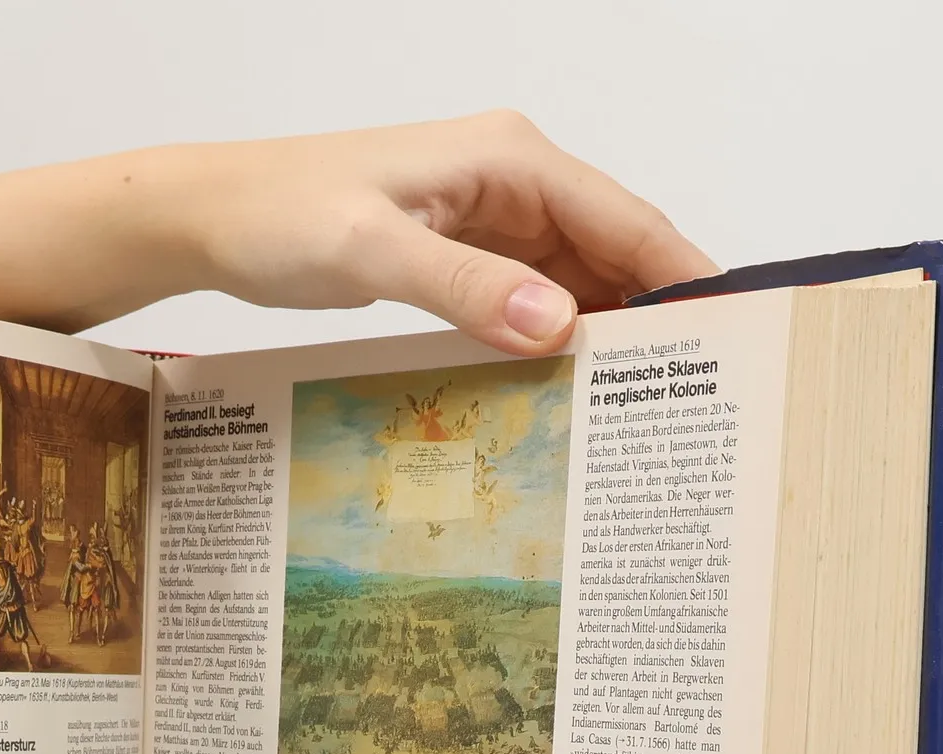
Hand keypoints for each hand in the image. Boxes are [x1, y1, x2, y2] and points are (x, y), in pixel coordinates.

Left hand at [170, 111, 718, 353]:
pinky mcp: (463, 258)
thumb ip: (466, 287)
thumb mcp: (372, 251)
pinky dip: (553, 340)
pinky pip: (530, 300)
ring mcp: (489, 222)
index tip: (727, 332)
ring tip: (642, 405)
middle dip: (653, 313)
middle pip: (612, 251)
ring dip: (604, 334)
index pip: (622, 218)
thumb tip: (557, 325)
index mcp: (508, 159)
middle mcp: (511, 182)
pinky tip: (569, 389)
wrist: (215, 218)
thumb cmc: (281, 215)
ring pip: (575, 281)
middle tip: (694, 392)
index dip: (680, 274)